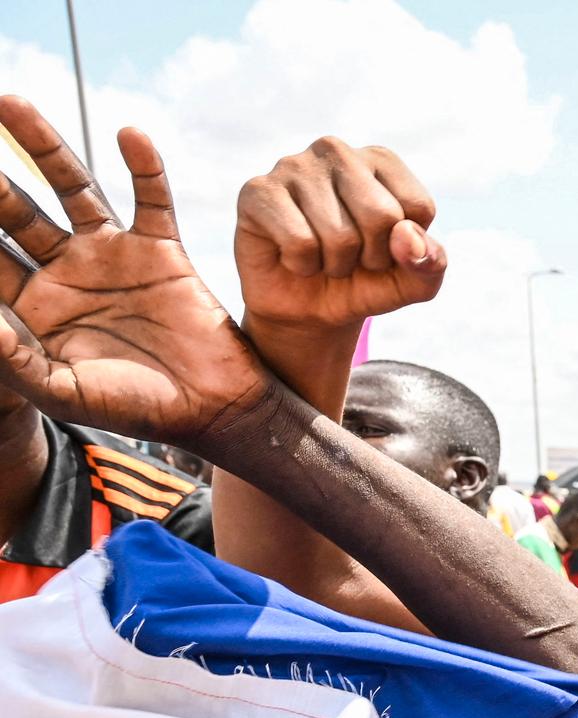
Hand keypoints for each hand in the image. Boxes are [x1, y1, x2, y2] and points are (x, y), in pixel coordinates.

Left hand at [0, 95, 273, 447]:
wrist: (213, 408)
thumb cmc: (138, 408)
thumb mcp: (65, 392)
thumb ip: (16, 361)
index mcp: (34, 306)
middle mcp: (67, 270)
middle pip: (14, 211)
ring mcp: (113, 254)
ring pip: (70, 187)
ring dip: (41, 146)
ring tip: (10, 103)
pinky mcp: (160, 248)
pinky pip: (151, 197)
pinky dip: (144, 166)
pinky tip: (130, 134)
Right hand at [236, 137, 444, 334]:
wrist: (309, 310)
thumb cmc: (365, 282)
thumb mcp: (413, 281)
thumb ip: (431, 262)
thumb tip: (407, 237)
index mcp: (381, 160)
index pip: (418, 207)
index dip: (406, 247)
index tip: (382, 248)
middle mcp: (336, 151)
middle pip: (381, 215)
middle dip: (372, 257)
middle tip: (351, 258)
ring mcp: (293, 166)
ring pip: (339, 234)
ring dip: (336, 265)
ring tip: (322, 256)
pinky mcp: (257, 191)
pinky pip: (299, 241)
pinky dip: (303, 264)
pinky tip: (293, 256)